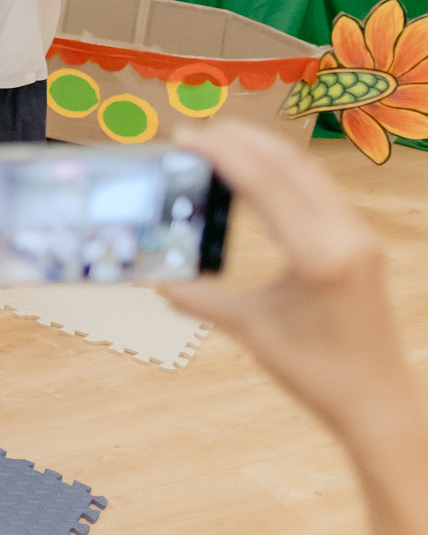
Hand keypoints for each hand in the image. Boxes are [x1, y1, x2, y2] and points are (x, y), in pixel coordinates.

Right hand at [162, 122, 413, 443]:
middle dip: (242, 140)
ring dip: (264, 151)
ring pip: (308, 172)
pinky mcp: (361, 243)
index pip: (265, 184)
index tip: (186, 137)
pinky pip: (319, 191)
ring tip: (222, 142)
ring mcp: (359, 237)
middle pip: (289, 165)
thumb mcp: (250, 330)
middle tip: (197, 132)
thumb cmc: (317, 373)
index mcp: (319, 254)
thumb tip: (157, 279)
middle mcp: (346, 236)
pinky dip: (284, 173)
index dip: (222, 154)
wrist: (377, 402)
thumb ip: (201, 299)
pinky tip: (258, 175)